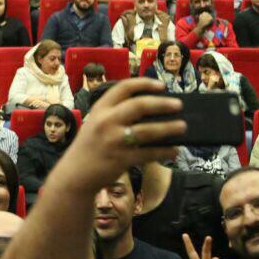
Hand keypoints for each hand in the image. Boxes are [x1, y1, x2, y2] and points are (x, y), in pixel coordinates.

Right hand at [58, 78, 184, 192]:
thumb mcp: (95, 123)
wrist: (75, 174)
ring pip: (148, 130)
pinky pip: (149, 153)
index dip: (145, 83)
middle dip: (162, 104)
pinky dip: (164, 151)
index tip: (161, 85)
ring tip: (183, 126)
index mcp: (100, 109)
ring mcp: (114, 140)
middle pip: (139, 106)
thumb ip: (115, 113)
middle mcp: (106, 121)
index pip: (124, 88)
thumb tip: (151, 107)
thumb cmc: (89, 146)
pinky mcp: (121, 159)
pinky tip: (175, 150)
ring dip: (169, 128)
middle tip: (178, 105)